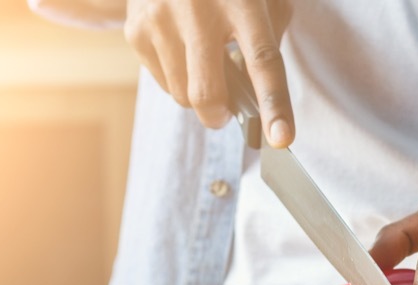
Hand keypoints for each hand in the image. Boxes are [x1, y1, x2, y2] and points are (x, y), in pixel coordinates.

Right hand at [124, 0, 294, 145]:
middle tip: (224, 114)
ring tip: (203, 63)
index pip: (263, 61)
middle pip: (207, 93)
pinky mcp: (136, 29)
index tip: (281, 137)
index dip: (274, 104)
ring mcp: (162, 19)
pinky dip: (177, 79)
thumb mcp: (263, 1)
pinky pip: (162, 83)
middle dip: (218, 116)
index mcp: (243, 3)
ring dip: (198, 95)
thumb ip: (269, 42)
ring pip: (182, 95)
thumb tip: (262, 100)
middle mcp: (199, 10)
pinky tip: (181, 49)